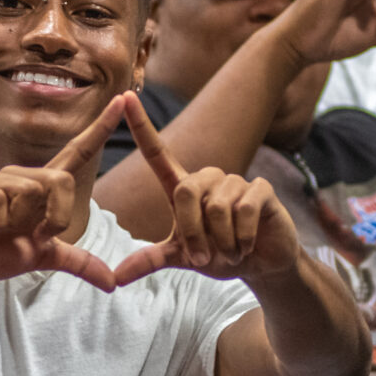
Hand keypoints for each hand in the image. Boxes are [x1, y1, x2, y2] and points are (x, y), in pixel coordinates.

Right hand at [0, 95, 128, 290]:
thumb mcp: (41, 258)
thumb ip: (77, 263)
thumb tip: (112, 284)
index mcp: (41, 188)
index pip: (77, 152)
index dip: (100, 129)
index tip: (125, 99)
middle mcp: (22, 176)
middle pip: (60, 179)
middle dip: (55, 216)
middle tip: (34, 234)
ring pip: (29, 192)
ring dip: (17, 224)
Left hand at [108, 96, 304, 284]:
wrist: (261, 265)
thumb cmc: (219, 254)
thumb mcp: (181, 258)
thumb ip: (149, 261)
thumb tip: (114, 278)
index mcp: (184, 188)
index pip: (157, 152)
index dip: (140, 126)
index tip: (124, 96)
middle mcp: (208, 178)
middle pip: (185, 190)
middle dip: (192, 231)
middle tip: (204, 257)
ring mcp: (236, 181)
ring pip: (216, 208)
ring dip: (221, 241)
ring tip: (231, 251)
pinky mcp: (261, 188)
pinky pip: (243, 211)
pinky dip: (242, 238)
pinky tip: (247, 246)